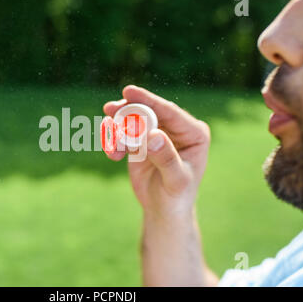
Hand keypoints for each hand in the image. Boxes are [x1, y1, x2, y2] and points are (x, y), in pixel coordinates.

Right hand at [103, 85, 210, 219]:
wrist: (163, 210)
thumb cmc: (176, 196)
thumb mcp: (175, 180)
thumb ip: (166, 158)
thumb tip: (153, 135)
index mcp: (193, 132)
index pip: (169, 112)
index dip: (148, 100)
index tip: (128, 91)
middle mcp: (175, 129)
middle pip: (148, 111)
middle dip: (127, 110)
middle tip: (109, 110)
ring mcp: (157, 133)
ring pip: (132, 120)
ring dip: (117, 128)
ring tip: (111, 145)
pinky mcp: (140, 142)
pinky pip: (123, 134)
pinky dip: (113, 141)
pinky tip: (112, 154)